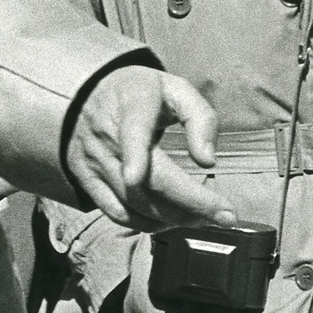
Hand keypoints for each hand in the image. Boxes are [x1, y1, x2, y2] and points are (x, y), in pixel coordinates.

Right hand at [65, 66, 237, 231]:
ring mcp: (93, 161)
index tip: (135, 176)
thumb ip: (201, 118)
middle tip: (226, 216)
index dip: (133, 155)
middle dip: (190, 204)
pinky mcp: (86, 180)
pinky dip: (146, 224)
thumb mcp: (176, 88)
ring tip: (204, 217)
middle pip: (146, 181)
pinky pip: (117, 213)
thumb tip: (207, 161)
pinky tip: (170, 221)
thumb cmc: (141, 92)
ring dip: (174, 217)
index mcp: (132, 105)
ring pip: (134, 202)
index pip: (132, 131)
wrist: (87, 93)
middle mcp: (107, 135)